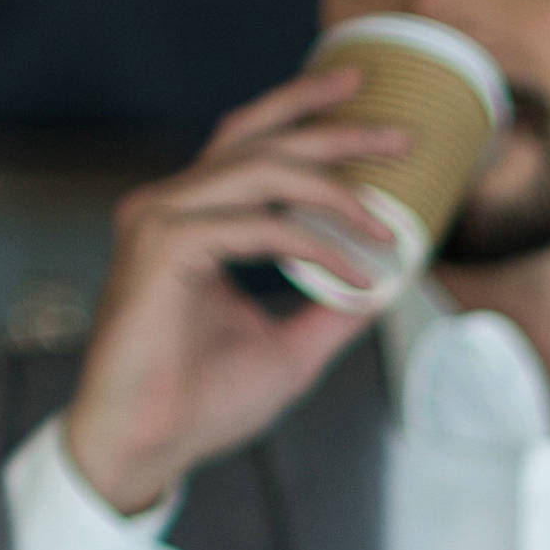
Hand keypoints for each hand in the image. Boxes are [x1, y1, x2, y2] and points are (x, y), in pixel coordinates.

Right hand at [54, 65, 416, 516]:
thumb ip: (333, 311)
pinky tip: (356, 273)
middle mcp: (171, 206)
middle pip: (262, 140)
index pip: (252, 145)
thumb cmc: (202, 402)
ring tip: (390, 220)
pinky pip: (259, 228)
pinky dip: (316, 247)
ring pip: (263, 171)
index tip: (367, 102)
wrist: (146, 446)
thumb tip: (387, 288)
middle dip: (336, 128)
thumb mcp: (291, 348)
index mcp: (193, 218)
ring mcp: (161, 221)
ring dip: (336, 188)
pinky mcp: (163, 249)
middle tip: (402, 134)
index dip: (306, 113)